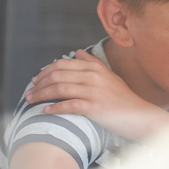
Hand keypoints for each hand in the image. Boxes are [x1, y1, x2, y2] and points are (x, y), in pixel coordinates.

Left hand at [27, 50, 168, 140]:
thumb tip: (78, 52)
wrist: (140, 116)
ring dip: (41, 95)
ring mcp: (94, 92)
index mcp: (95, 68)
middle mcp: (93, 77)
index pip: (62, 64)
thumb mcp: (110, 76)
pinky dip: (55, 108)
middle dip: (38, 84)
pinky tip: (46, 111)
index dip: (44, 72)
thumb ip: (93, 63)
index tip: (35, 80)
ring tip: (31, 101)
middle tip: (29, 92)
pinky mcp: (94, 107)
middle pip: (57, 76)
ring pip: (59, 89)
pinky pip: (68, 105)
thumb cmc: (123, 98)